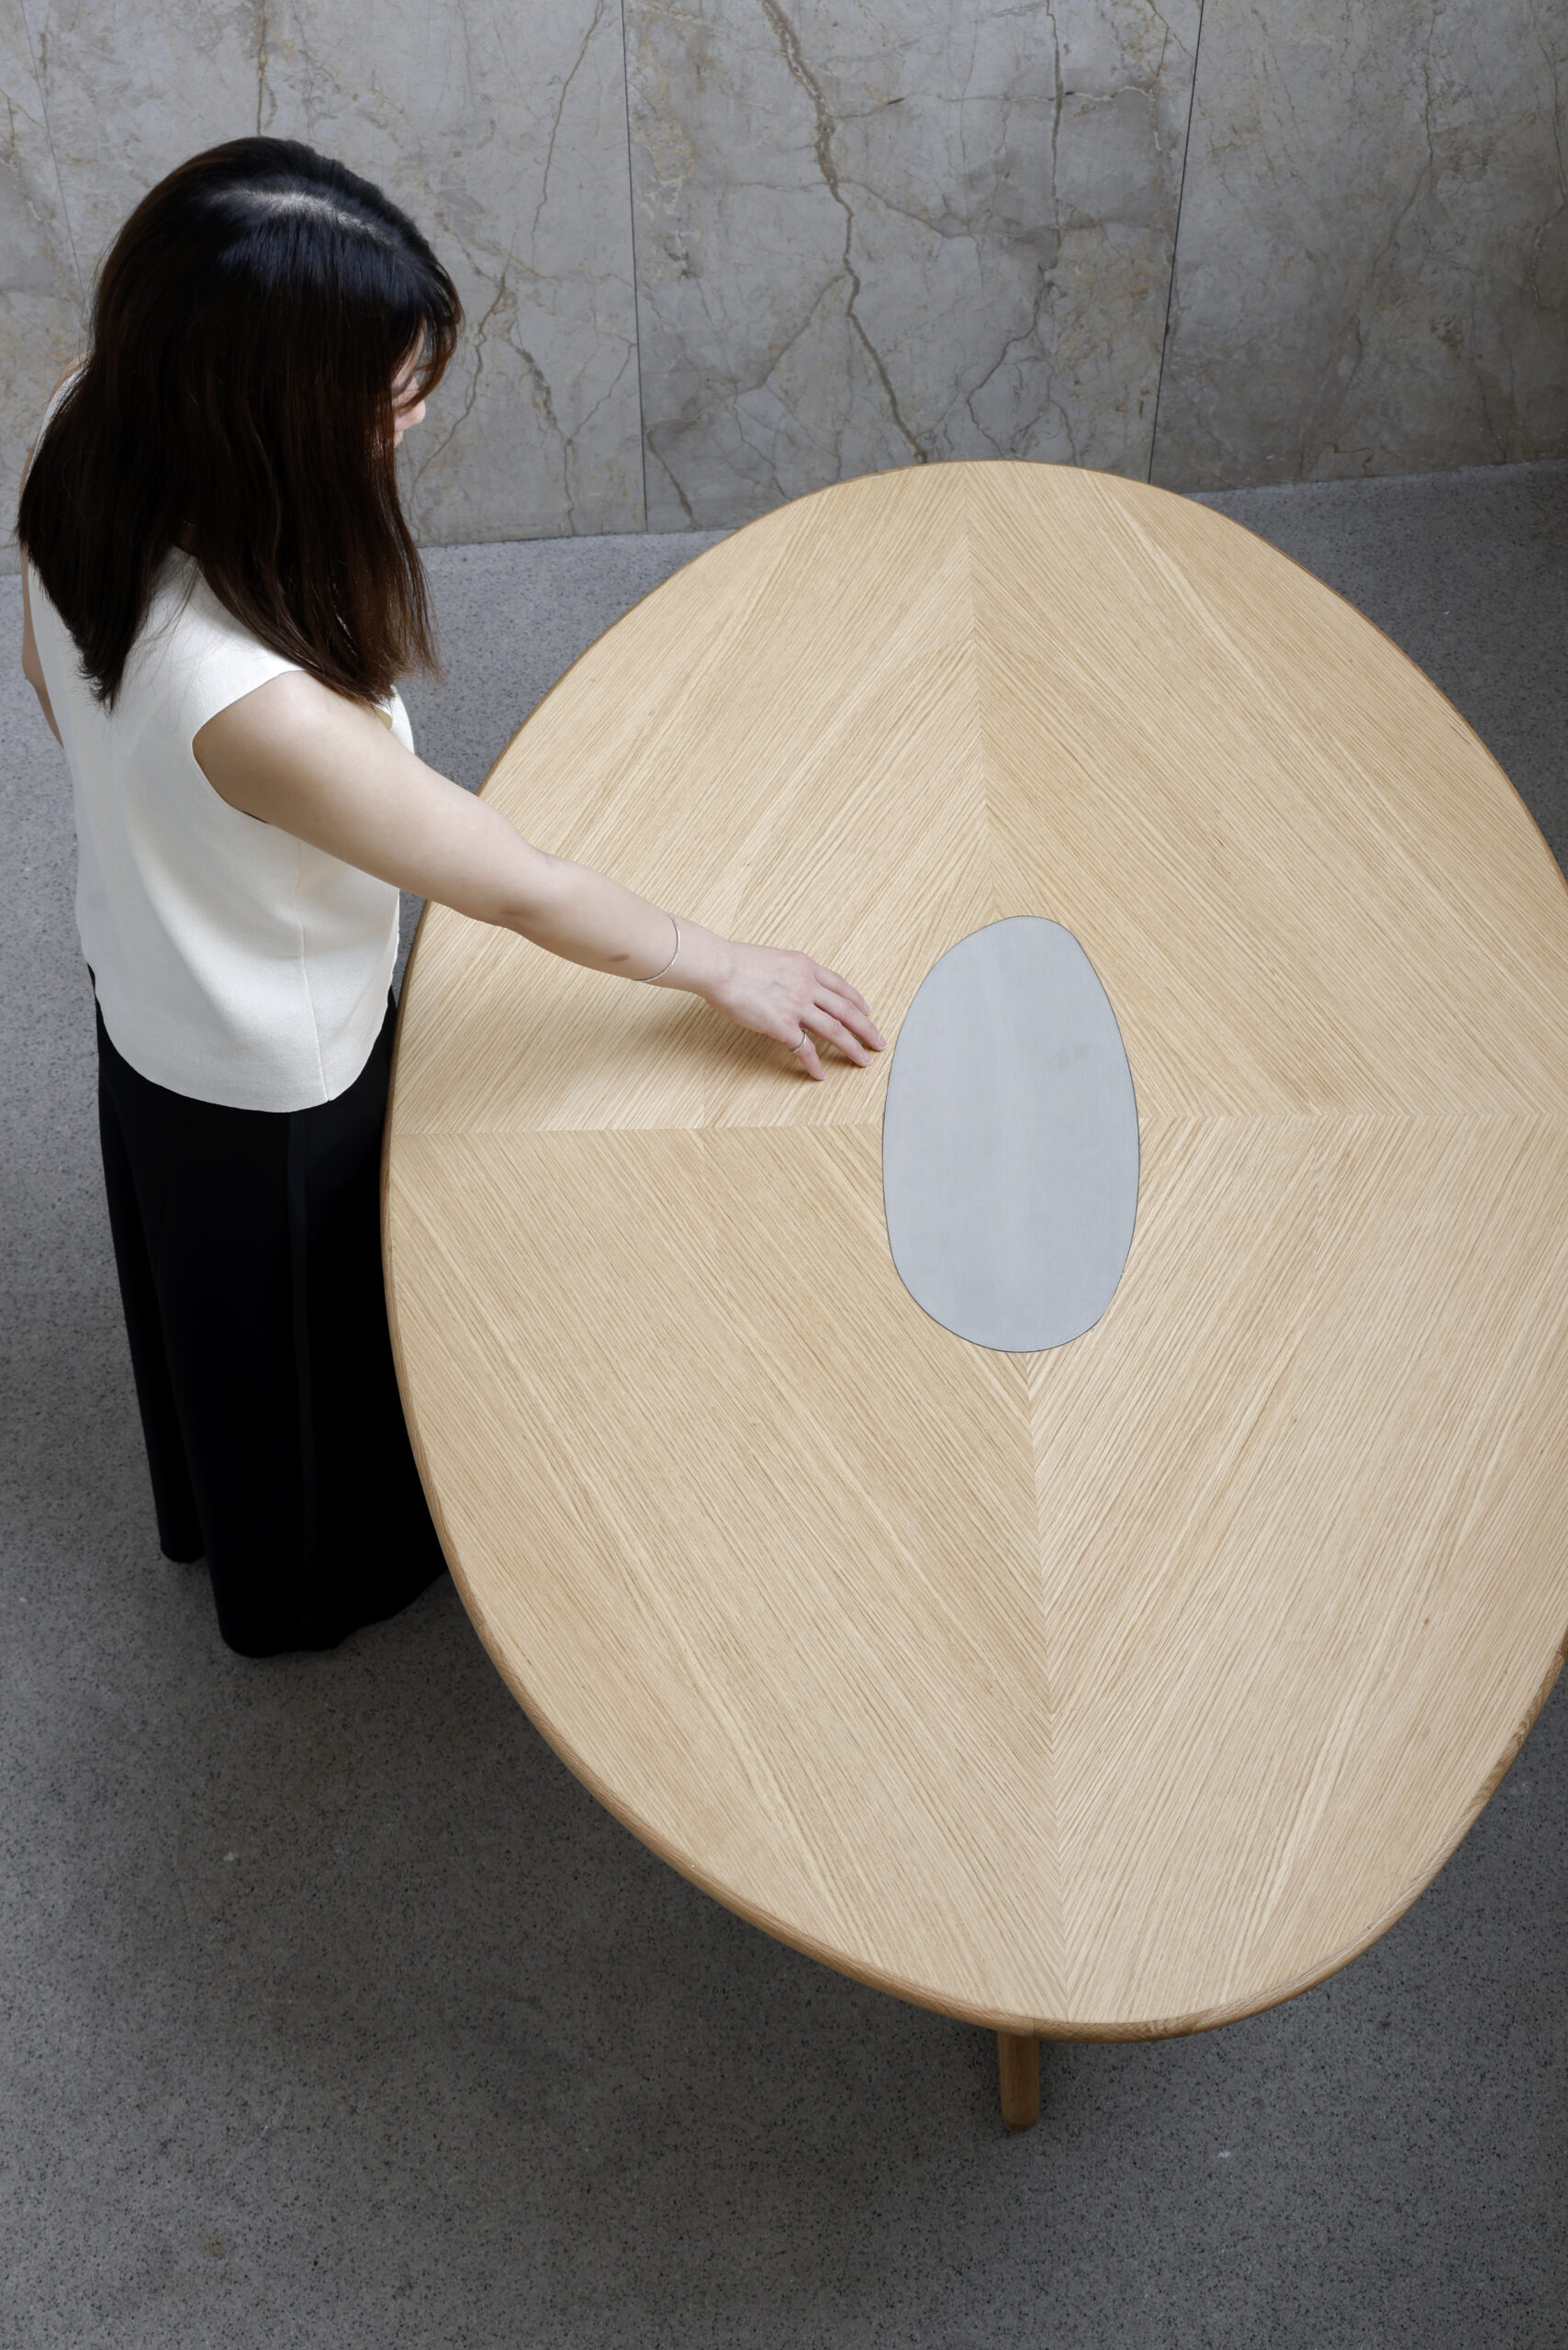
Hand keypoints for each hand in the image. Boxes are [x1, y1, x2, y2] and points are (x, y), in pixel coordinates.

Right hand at [691, 937, 886, 1080]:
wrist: (721, 967)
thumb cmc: (737, 962)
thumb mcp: (774, 958)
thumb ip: (789, 971)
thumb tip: (790, 982)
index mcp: (805, 966)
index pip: (840, 986)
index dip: (857, 1000)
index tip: (867, 1011)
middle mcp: (808, 986)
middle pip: (847, 1010)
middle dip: (867, 1029)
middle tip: (879, 1042)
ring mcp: (797, 1007)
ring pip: (836, 1030)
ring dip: (853, 1048)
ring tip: (863, 1061)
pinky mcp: (783, 1026)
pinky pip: (805, 1049)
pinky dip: (814, 1064)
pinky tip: (820, 1074)